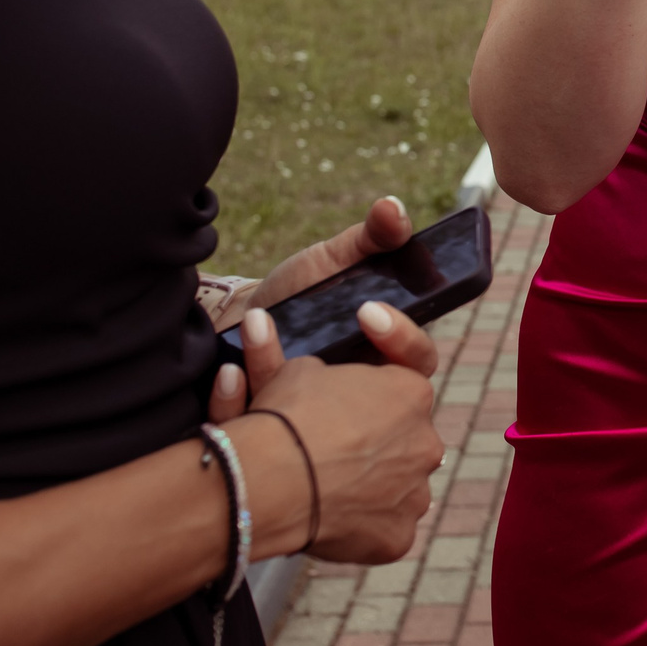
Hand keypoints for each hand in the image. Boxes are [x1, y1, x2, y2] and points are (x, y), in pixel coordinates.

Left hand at [207, 194, 435, 418]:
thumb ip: (369, 238)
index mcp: (385, 360)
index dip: (403, 340)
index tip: (369, 310)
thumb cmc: (300, 292)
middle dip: (338, 380)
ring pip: (312, 426)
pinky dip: (241, 403)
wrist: (239, 324)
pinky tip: (230, 373)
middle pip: (370, 408)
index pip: (416, 364)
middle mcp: (358, 401)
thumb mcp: (333, 261)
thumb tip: (393, 205)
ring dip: (278, 379)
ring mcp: (317, 428)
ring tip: (254, 336)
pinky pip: (262, 437)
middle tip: (311, 350)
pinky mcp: (272, 441)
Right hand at [215, 302, 443, 561]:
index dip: (391, 338)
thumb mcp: (295, 373)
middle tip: (325, 431)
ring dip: (363, 477)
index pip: (413, 360)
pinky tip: (322, 512)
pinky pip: (378, 526)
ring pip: (394, 481)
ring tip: (317, 477)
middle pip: (400, 431)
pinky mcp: (396, 536)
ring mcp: (415, 493)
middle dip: (370, 429)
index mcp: (411, 392)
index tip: (366, 319)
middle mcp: (426, 441)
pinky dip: (354, 521)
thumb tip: (268, 334)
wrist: (273, 480)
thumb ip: (302, 366)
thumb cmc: (285, 418)